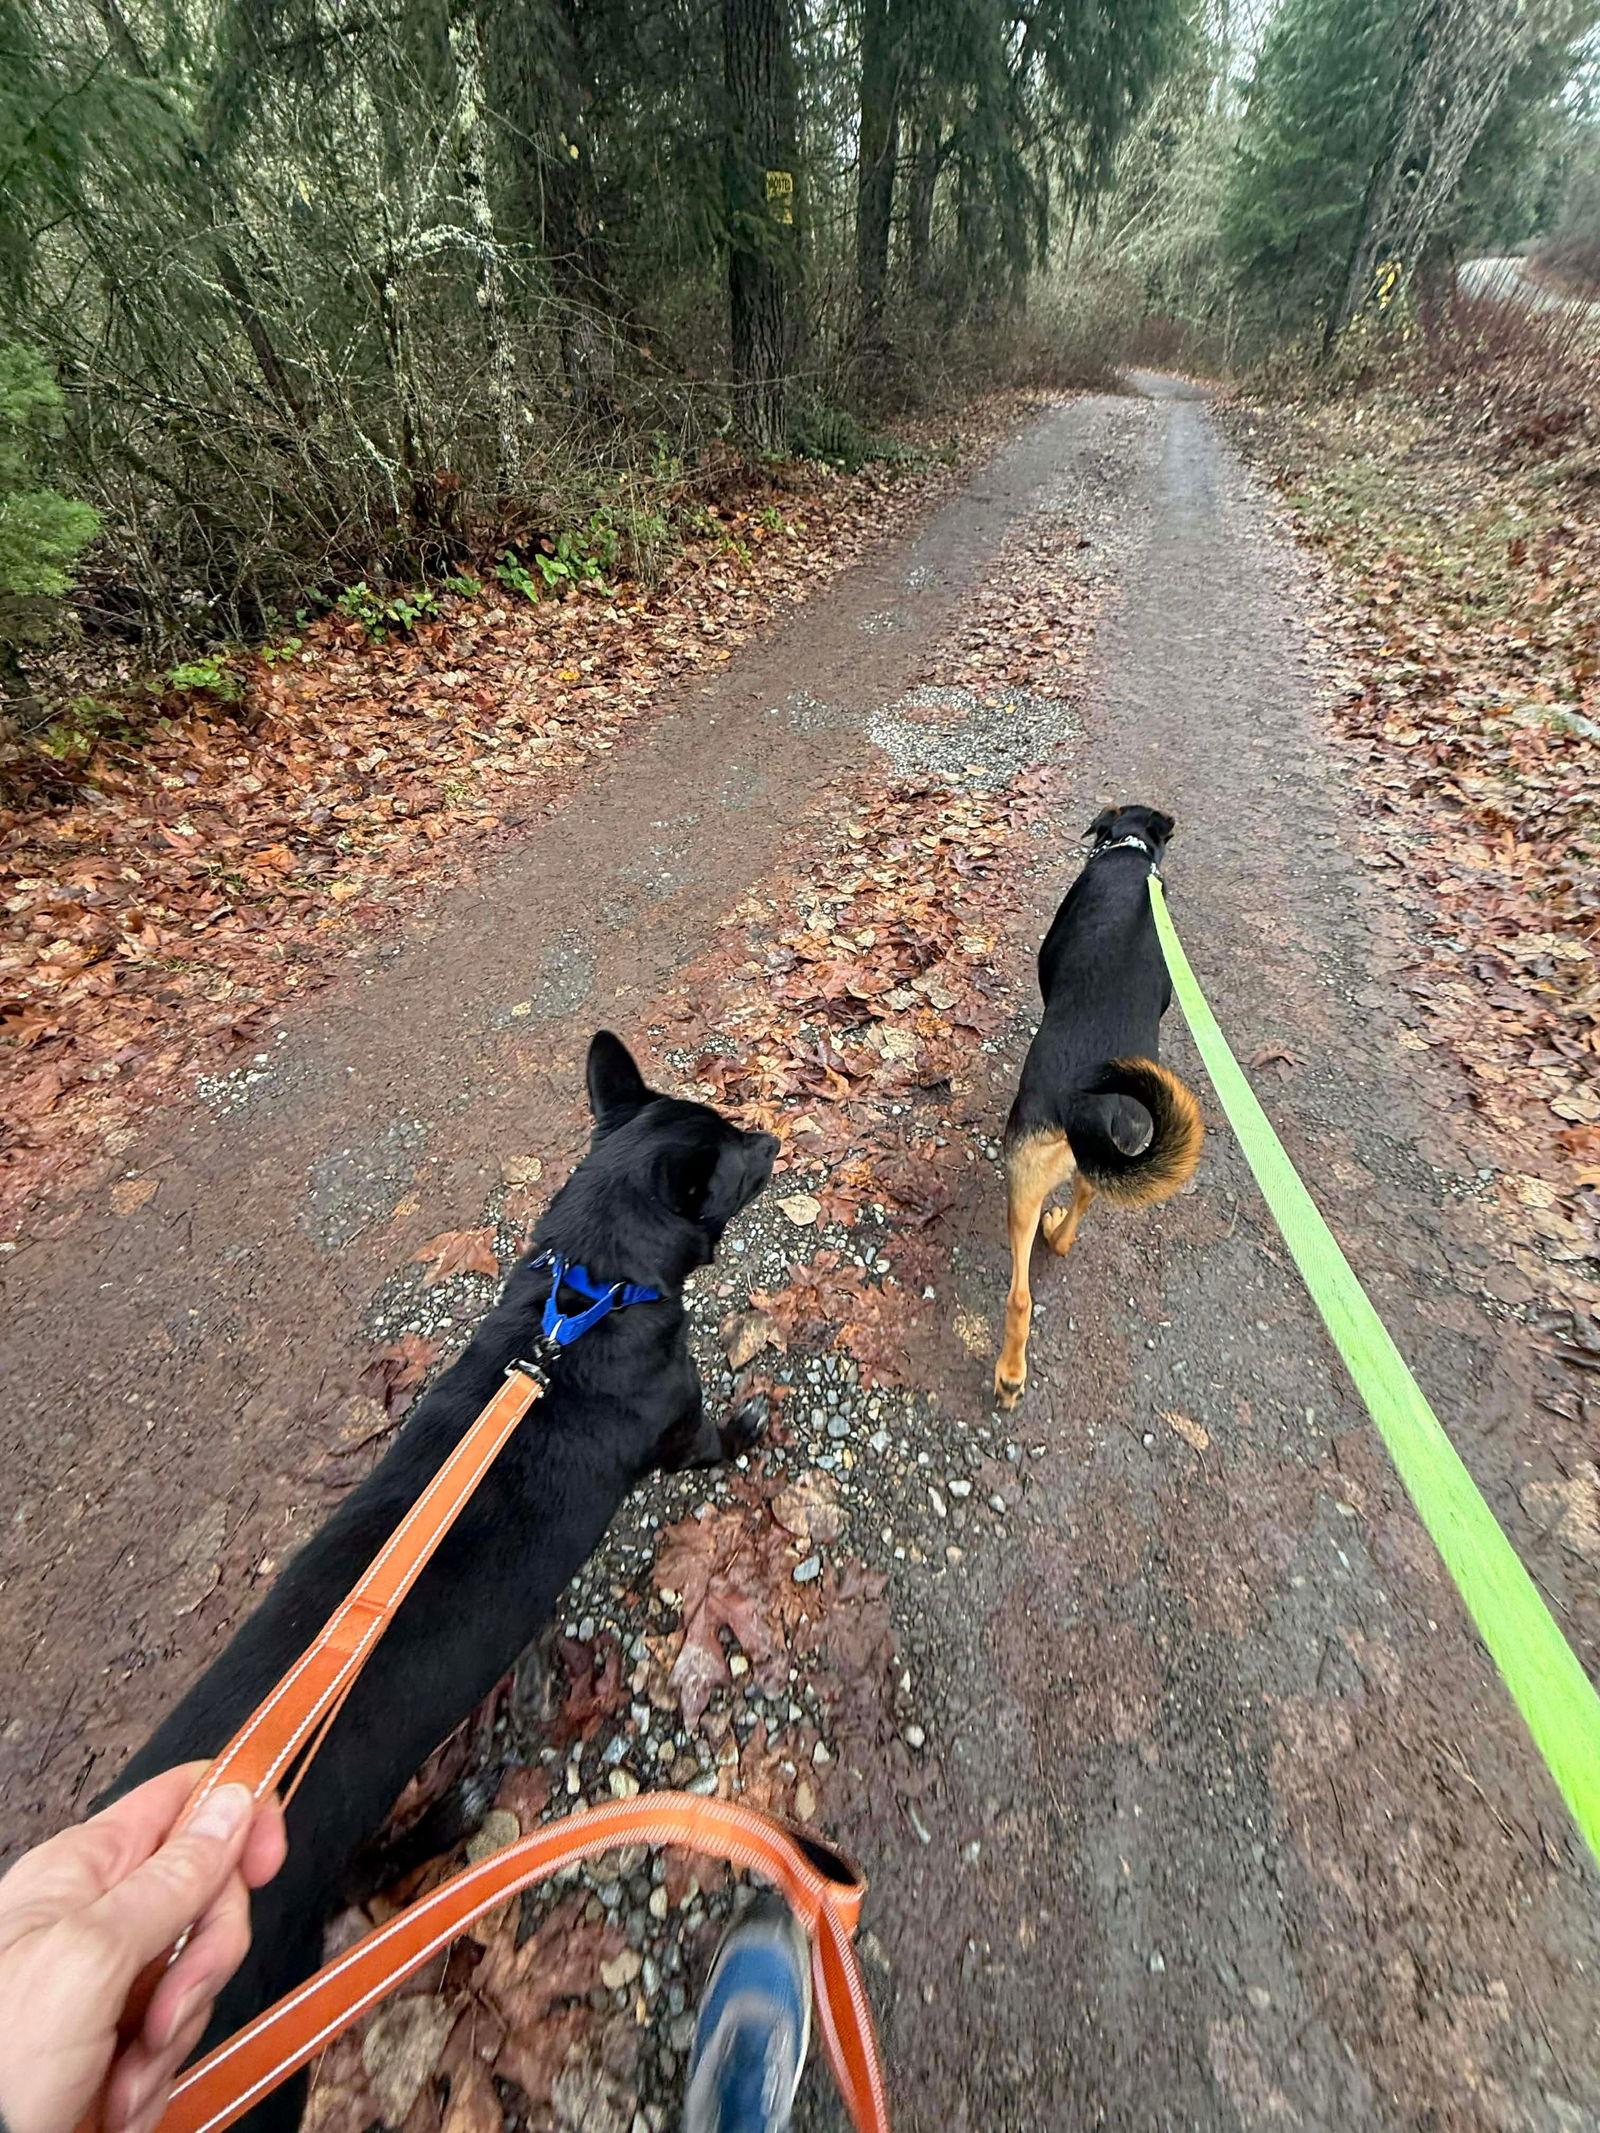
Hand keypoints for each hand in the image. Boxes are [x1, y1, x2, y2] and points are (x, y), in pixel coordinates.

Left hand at [0, 1767, 285, 2132]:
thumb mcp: (90, 1959)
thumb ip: (169, 1881)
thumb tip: (233, 1801)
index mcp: (84, 1869)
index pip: (184, 1800)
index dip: (237, 1817)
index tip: (266, 1865)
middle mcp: (99, 1914)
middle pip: (207, 1897)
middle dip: (204, 1963)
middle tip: (165, 2013)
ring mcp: (109, 1980)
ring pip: (198, 1974)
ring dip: (174, 2035)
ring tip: (121, 2078)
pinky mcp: (115, 2040)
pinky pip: (176, 2036)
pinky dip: (157, 2076)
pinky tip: (116, 2101)